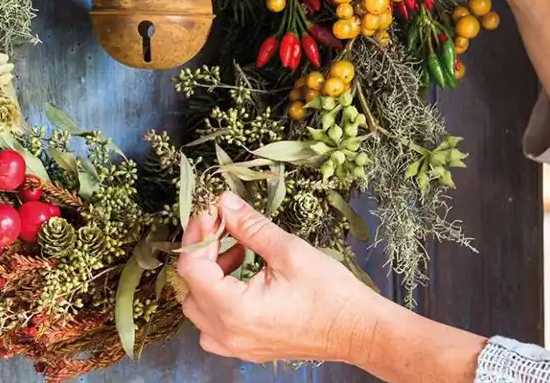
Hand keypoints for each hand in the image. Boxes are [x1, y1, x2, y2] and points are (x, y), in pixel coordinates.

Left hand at [176, 192, 392, 363]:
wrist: (358, 330)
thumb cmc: (330, 295)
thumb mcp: (288, 251)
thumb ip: (250, 227)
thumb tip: (224, 203)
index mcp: (235, 310)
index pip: (191, 268)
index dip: (198, 234)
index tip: (211, 212)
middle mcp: (228, 333)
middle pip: (191, 287)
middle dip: (202, 251)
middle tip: (221, 225)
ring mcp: (236, 345)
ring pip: (199, 307)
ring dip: (209, 274)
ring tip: (237, 250)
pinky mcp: (247, 347)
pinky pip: (214, 325)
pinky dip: (218, 298)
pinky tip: (241, 276)